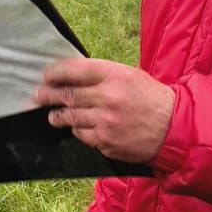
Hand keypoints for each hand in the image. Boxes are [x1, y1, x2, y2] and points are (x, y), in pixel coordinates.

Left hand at [34, 56, 174, 162]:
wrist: (173, 127)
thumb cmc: (151, 99)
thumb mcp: (130, 76)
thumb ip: (103, 75)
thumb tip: (72, 75)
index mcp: (115, 75)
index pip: (75, 70)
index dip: (56, 73)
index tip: (46, 76)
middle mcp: (109, 97)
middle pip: (68, 95)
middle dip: (48, 95)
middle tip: (38, 95)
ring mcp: (106, 121)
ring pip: (70, 117)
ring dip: (58, 116)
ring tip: (53, 115)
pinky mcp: (106, 141)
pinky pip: (81, 134)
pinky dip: (77, 130)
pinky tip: (76, 127)